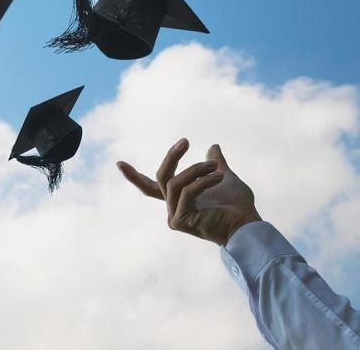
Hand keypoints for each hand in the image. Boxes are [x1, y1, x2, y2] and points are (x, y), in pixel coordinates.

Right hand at [117, 139, 260, 246]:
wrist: (249, 225)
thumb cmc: (239, 206)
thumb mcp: (224, 176)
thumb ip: (215, 163)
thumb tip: (213, 146)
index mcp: (178, 199)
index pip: (150, 186)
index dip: (134, 176)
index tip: (118, 163)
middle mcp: (172, 208)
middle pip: (161, 177)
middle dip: (172, 157)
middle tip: (184, 142)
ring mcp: (174, 216)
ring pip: (174, 183)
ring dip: (196, 170)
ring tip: (216, 166)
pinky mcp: (179, 221)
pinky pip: (186, 192)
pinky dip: (202, 182)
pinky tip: (218, 177)